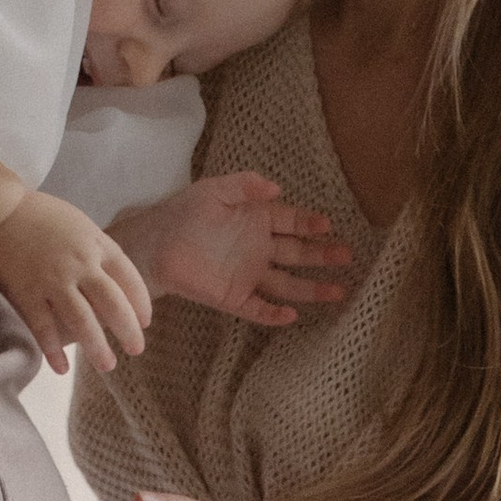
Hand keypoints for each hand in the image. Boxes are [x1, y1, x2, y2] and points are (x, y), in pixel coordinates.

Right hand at [0, 186, 150, 377]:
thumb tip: (119, 283)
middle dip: (128, 330)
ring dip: (97, 347)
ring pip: (82, 320)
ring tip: (108, 365)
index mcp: (96, 244)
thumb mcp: (81, 225)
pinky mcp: (27, 293)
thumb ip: (100, 251)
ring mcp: (52, 280)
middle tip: (136, 350)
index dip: (141, 303)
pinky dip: (53, 350)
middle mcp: (79, 264)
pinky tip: (62, 368)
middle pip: (112, 303)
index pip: (129, 278)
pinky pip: (43, 327)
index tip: (145, 322)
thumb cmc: (43, 217)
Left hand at [119, 174, 352, 330]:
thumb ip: (244, 185)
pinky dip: (274, 314)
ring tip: (339, 291)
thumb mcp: (213, 190)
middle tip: (347, 256)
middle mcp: (258, 248)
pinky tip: (292, 315)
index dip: (309, 224)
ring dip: (312, 288)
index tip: (327, 225)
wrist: (152, 245)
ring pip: (287, 284)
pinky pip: (258, 309)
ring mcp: (248, 275)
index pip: (290, 222)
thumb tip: (278, 186)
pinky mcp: (233, 298)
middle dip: (322, 255)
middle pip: (297, 254)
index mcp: (255, 220)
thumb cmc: (182, 213)